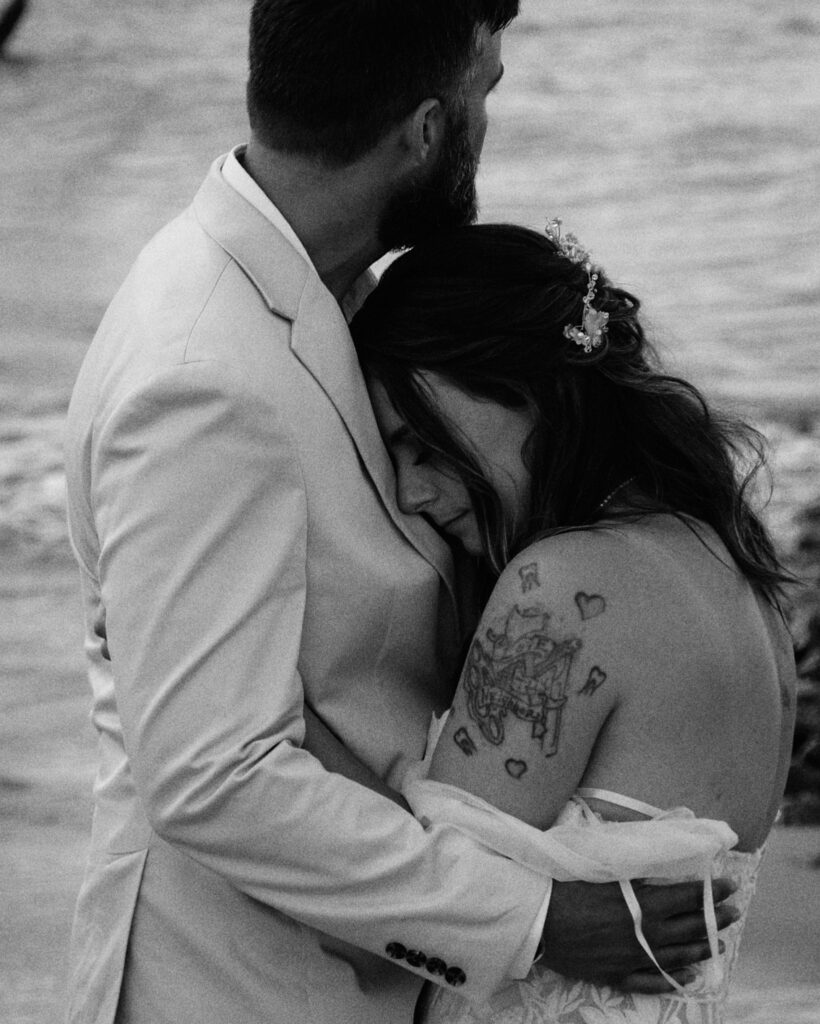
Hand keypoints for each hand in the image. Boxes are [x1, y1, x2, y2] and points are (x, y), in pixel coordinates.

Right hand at [541, 878, 738, 991]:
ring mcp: (634, 958)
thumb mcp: (605, 871)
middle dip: (714, 918)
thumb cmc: (569, 887)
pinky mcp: (618, 975)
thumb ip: (636, 871)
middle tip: (734, 912)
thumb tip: (660, 863)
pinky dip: (674, 978)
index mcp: (643, 905)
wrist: (540, 920)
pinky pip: (653, 981)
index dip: (712, 891)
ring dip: (701, 948)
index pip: (688, 897)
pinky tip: (688, 975)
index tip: (731, 884)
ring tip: (719, 943)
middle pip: (690, 927)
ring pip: (678, 956)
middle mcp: (646, 934)